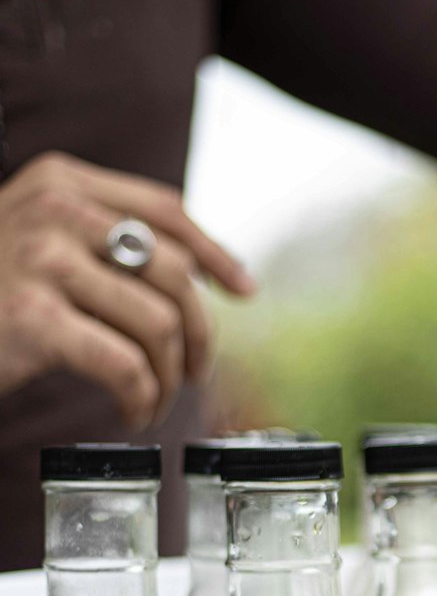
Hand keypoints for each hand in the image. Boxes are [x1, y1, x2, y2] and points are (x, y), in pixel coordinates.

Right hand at [0, 151, 254, 428]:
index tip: (243, 290)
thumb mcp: (34, 242)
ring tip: (155, 400)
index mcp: (61, 182)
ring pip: (158, 322)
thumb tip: (194, 274)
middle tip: (192, 372)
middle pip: (174, 271)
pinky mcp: (34, 317)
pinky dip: (142, 398)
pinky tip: (132, 413)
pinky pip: (126, 365)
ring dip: (170, 375)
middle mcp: (54, 209)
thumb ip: (97, 241)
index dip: (214, 252)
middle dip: (197, 332)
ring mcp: (43, 260)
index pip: (163, 209)